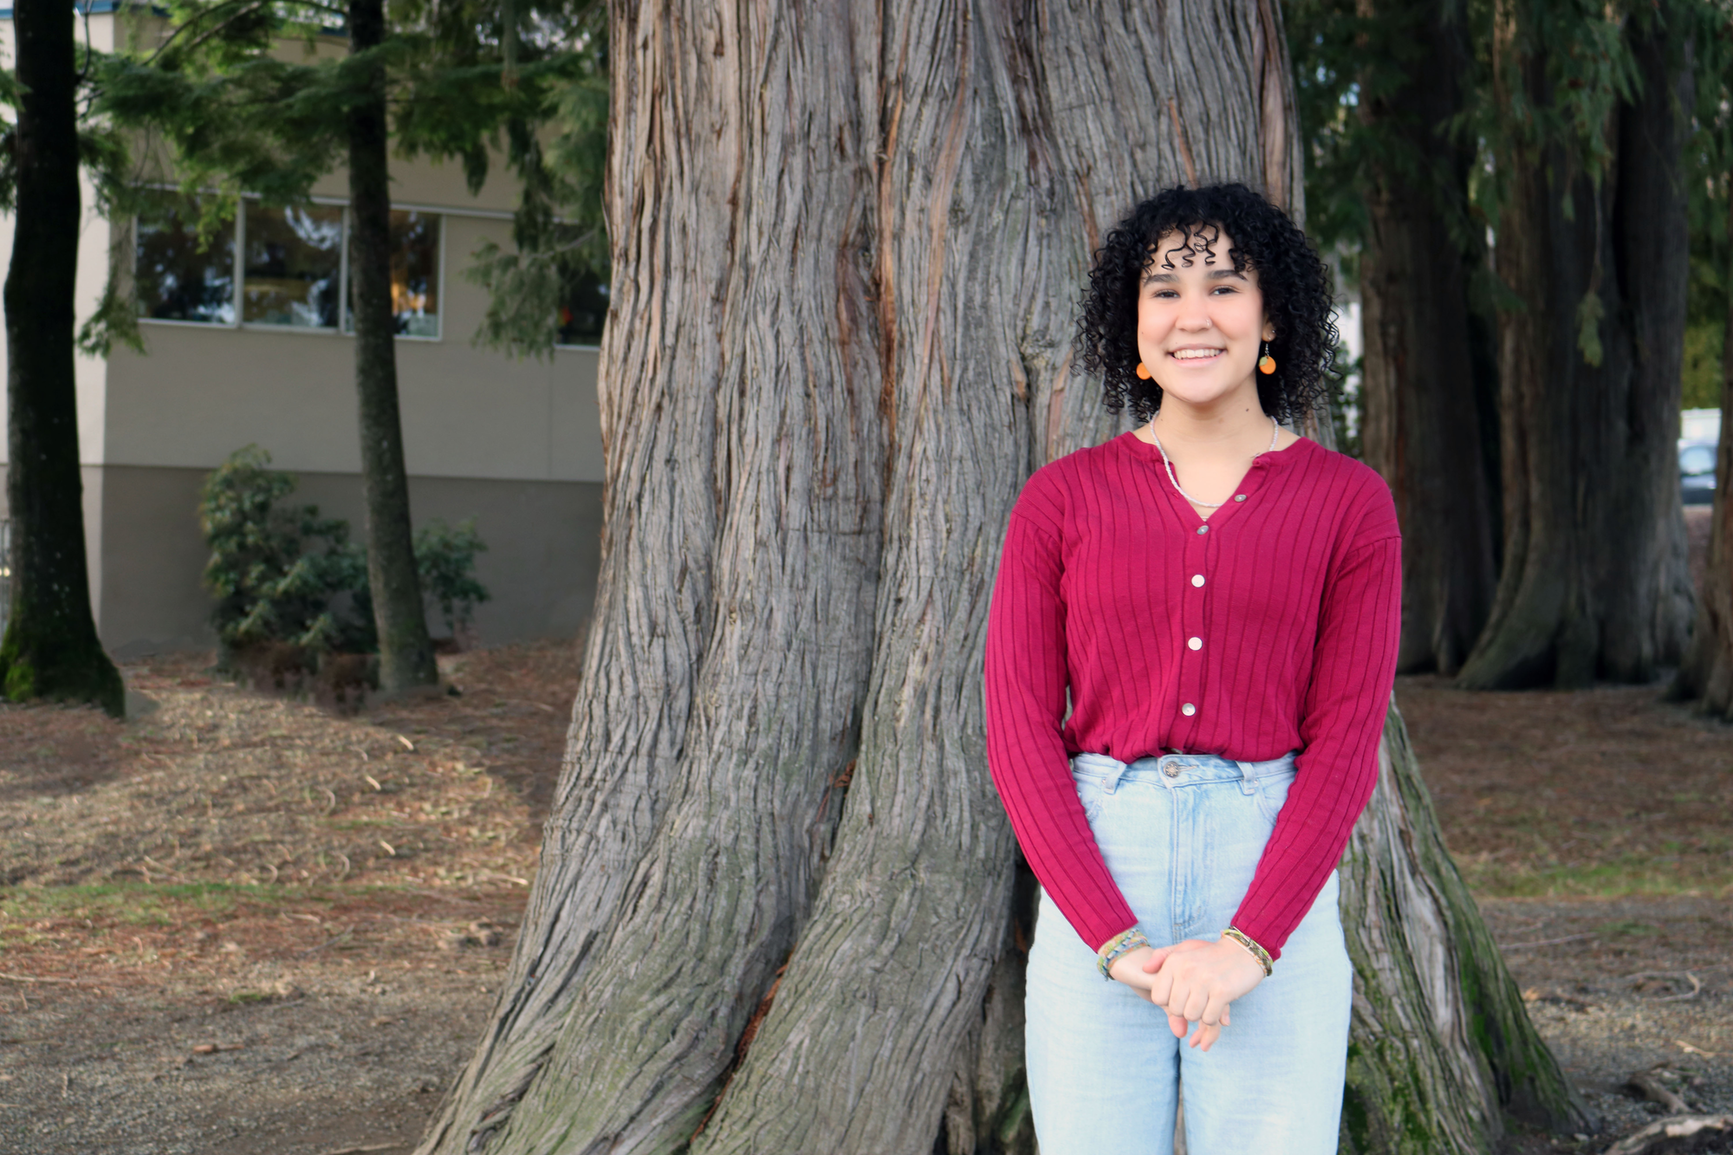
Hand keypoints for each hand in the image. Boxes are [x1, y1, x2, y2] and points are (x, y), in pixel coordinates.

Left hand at [1141, 937, 1264, 1050]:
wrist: (1244, 952)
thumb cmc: (1211, 953)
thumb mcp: (1184, 949)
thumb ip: (1162, 957)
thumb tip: (1145, 969)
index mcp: (1175, 962)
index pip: (1158, 997)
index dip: (1169, 1002)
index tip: (1182, 996)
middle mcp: (1187, 971)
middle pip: (1175, 1010)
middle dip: (1186, 1010)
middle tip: (1197, 999)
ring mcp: (1205, 981)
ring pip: (1191, 1016)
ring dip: (1200, 1014)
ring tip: (1207, 1001)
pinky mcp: (1222, 992)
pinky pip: (1209, 1019)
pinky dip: (1213, 1017)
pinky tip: (1218, 1006)